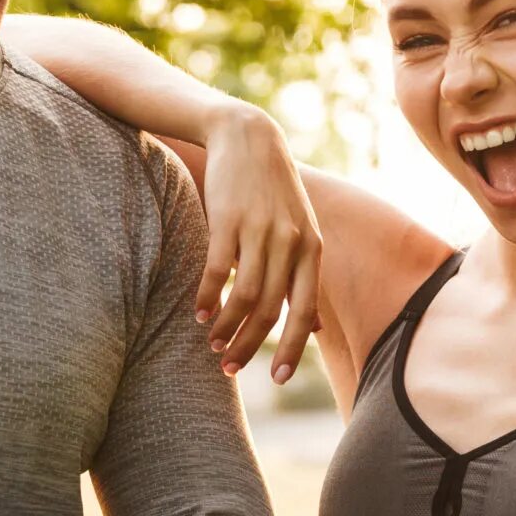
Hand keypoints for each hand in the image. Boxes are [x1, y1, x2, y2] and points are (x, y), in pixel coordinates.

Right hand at [196, 105, 323, 382]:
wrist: (248, 136)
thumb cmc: (274, 190)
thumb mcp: (301, 230)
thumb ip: (305, 278)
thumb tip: (316, 328)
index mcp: (312, 250)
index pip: (304, 311)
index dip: (292, 349)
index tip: (279, 379)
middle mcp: (290, 243)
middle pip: (271, 310)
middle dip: (251, 345)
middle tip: (231, 367)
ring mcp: (260, 231)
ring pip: (244, 296)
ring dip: (226, 326)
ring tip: (212, 343)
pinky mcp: (228, 219)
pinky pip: (217, 271)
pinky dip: (208, 297)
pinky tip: (198, 313)